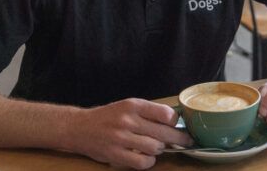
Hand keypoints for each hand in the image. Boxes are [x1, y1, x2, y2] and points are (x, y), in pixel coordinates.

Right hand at [67, 98, 192, 169]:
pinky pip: (142, 162)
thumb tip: (174, 122)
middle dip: (179, 138)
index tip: (178, 125)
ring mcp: (121, 138)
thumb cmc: (108, 117)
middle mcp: (128, 120)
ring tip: (156, 146)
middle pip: (163, 132)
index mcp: (133, 105)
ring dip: (159, 149)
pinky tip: (146, 157)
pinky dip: (148, 161)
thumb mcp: (127, 106)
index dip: (175, 121)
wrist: (80, 128)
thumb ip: (148, 112)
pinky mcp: (115, 154)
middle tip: (187, 141)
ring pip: (155, 147)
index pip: (165, 113)